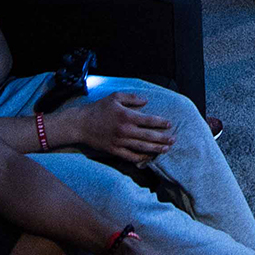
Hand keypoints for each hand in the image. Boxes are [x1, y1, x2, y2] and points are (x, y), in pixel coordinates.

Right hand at [59, 92, 177, 164]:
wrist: (81, 124)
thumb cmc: (98, 108)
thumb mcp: (115, 97)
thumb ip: (132, 98)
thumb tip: (146, 101)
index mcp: (126, 116)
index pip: (148, 120)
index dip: (161, 122)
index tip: (169, 124)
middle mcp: (125, 130)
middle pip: (148, 136)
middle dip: (163, 138)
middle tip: (174, 140)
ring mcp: (120, 142)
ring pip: (142, 147)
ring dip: (155, 148)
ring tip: (166, 148)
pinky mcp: (114, 151)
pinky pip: (130, 156)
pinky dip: (141, 158)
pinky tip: (149, 157)